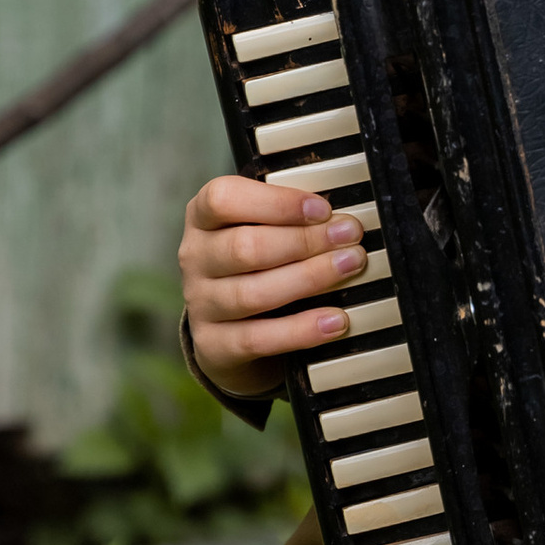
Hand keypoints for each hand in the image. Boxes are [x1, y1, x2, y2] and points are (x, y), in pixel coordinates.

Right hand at [179, 174, 368, 399]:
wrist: (230, 329)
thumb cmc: (256, 264)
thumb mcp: (262, 229)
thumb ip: (290, 218)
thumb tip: (341, 219)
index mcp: (203, 218)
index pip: (223, 200)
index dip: (275, 203)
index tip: (322, 209)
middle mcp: (195, 258)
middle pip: (244, 247)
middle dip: (305, 241)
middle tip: (350, 237)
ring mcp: (200, 303)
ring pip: (253, 293)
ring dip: (309, 278)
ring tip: (349, 267)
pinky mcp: (213, 345)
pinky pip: (258, 339)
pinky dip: (301, 330)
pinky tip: (336, 320)